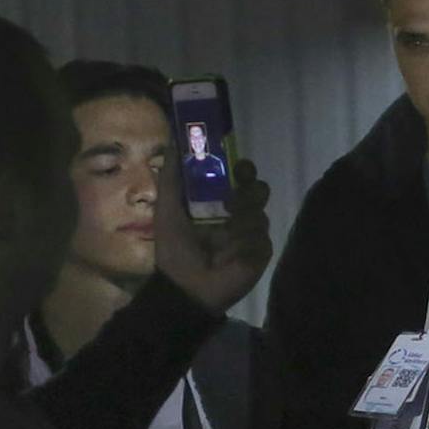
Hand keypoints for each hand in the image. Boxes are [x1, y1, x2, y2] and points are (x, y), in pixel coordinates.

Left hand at [154, 156, 273, 314]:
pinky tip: (229, 256)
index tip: (239, 166)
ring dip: (240, 224)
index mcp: (220, 203)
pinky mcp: (260, 254)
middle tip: (236, 198)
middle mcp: (239, 216)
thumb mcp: (167, 208)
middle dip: (251, 190)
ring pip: (259, 215)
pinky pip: (261, 239)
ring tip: (223, 239)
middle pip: (258, 191)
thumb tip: (173, 140)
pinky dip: (243, 245)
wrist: (184, 287)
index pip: (240, 178)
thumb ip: (171, 176)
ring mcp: (252, 236)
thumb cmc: (174, 248)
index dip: (244, 169)